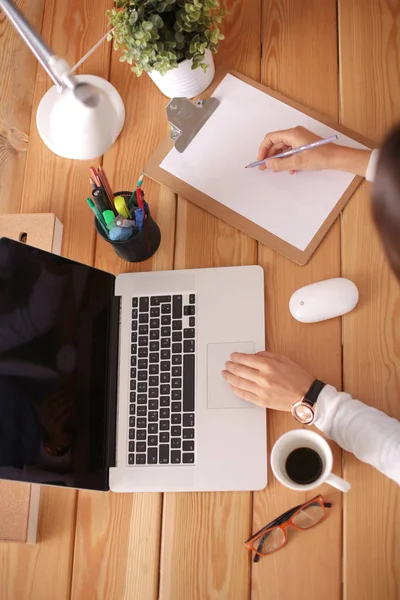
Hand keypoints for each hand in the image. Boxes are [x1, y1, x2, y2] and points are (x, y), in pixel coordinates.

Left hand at [222, 351, 313, 410]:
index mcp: (268, 365)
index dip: (236, 357)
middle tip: (227, 364)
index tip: (232, 356)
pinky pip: (244, 395)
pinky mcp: (262, 401)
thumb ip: (267, 355)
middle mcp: (263, 378)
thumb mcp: (284, 359)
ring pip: (239, 383)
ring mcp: (261, 390)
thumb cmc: (298, 377)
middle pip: (239, 370)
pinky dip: (236, 390)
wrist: (306, 395)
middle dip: (230, 366)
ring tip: (225, 374)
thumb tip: (253, 356)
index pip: (246, 359)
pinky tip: (233, 386)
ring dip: (229, 378)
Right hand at [257, 126, 371, 176]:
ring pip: (283, 148)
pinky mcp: (303, 144)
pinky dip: (287, 159)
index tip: (260, 160)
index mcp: (292, 134)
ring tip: (276, 169)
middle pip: (276, 143)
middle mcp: (295, 134)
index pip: (271, 138)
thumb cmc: (319, 156)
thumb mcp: (296, 162)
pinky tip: (289, 169)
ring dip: (278, 159)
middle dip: (269, 155)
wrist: (335, 158)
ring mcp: (299, 138)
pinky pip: (291, 151)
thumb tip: (268, 164)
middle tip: (264, 167)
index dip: (263, 149)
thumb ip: (279, 164)